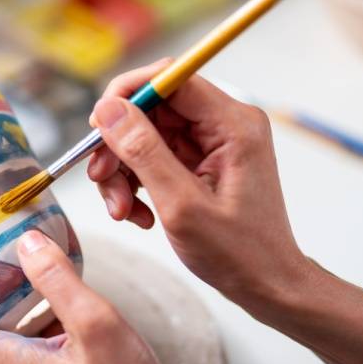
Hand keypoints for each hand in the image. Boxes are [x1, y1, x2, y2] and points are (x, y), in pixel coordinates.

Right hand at [88, 58, 310, 302]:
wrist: (266, 285)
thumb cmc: (239, 253)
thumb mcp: (182, 204)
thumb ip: (143, 152)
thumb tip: (108, 110)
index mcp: (233, 125)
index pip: (170, 78)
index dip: (127, 94)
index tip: (97, 124)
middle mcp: (224, 125)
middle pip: (152, 109)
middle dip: (119, 145)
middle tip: (102, 179)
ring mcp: (212, 144)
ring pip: (146, 135)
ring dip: (123, 171)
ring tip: (122, 210)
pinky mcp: (200, 163)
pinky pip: (153, 158)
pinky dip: (137, 183)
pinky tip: (139, 215)